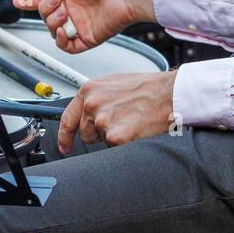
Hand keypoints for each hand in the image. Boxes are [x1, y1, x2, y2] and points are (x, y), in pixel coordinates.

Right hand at [12, 0, 157, 54]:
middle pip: (44, 15)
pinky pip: (66, 46)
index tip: (19, 1)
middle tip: (56, 0)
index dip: (30, 0)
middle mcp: (72, 8)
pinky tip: (63, 30)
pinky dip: (60, 40)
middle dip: (44, 8)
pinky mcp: (86, 38)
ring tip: (65, 12)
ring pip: (52, 30)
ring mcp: (79, 24)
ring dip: (52, 21)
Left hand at [57, 71, 176, 152]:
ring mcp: (103, 121)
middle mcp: (92, 105)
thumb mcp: (114, 84)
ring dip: (113, 136)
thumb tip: (88, 113)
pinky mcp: (115, 137)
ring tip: (130, 120)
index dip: (64, 136)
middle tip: (121, 120)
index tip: (64, 146)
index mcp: (90, 90)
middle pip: (86, 133)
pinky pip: (115, 148)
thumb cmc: (148, 88)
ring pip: (101, 141)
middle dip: (100, 132)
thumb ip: (97, 98)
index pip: (67, 118)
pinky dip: (126, 142)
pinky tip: (136, 128)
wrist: (169, 93)